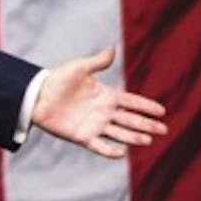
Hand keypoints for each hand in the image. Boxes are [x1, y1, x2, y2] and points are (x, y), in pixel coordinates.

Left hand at [32, 46, 166, 157]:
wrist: (36, 96)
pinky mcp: (82, 136)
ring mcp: (94, 125)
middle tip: (164, 129)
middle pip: (130, 119)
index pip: (131, 102)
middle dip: (147, 124)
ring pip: (119, 133)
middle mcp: (103, 112)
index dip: (146, 106)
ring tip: (149, 140)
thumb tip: (112, 48)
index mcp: (105, 95)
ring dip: (134, 137)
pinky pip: (99, 145)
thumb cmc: (57, 80)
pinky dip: (109, 150)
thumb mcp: (79, 68)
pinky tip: (122, 152)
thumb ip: (97, 62)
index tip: (162, 111)